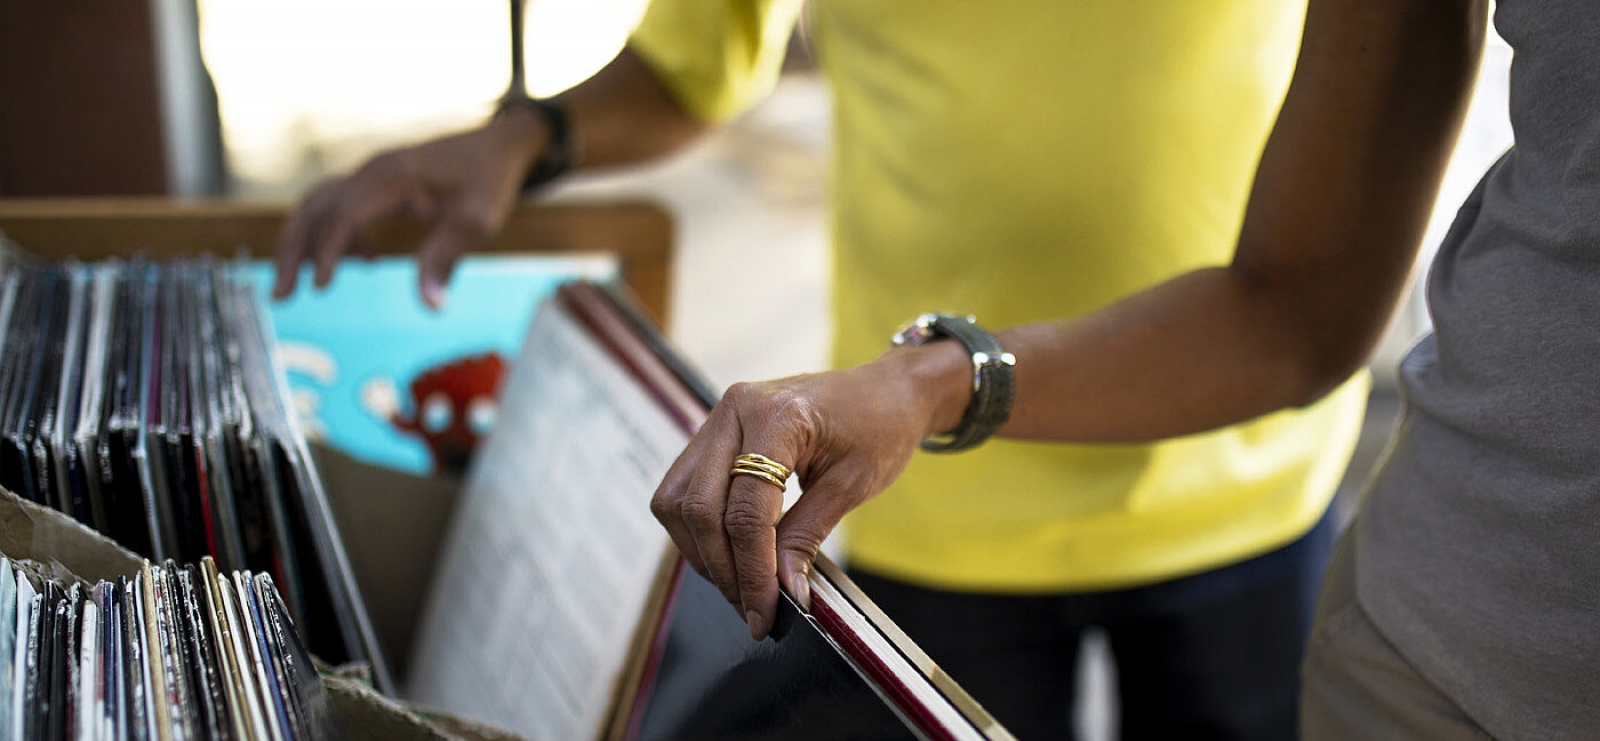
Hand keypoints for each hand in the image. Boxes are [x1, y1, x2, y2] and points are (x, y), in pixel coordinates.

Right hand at [274, 109, 548, 307]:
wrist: (498, 146)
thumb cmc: (488, 181)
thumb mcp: (475, 222)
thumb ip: (446, 259)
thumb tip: (430, 306)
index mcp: (391, 177)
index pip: (343, 214)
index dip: (329, 251)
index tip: (321, 288)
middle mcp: (372, 170)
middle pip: (314, 208)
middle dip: (293, 251)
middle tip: (281, 296)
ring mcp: (371, 174)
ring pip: (319, 206)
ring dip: (303, 244)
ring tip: (297, 287)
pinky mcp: (376, 182)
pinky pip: (340, 206)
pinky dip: (336, 235)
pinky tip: (365, 261)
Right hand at [650, 343, 968, 639]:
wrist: (887, 389)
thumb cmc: (880, 426)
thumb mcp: (852, 486)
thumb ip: (806, 537)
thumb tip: (782, 593)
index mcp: (776, 416)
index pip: (746, 510)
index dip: (752, 571)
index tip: (764, 613)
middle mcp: (734, 409)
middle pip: (700, 508)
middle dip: (723, 569)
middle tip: (751, 609)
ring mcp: (718, 417)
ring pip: (676, 500)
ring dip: (702, 552)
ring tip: (739, 586)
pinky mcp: (714, 431)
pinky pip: (683, 488)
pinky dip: (699, 529)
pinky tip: (728, 553)